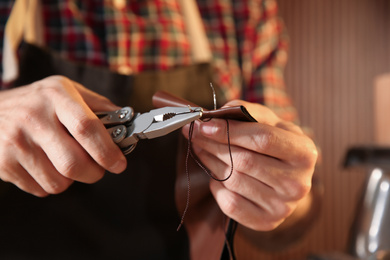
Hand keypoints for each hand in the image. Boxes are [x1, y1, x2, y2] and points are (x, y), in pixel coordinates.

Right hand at [0, 76, 126, 196]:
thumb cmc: (36, 101)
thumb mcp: (65, 90)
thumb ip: (98, 105)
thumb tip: (128, 120)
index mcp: (56, 96)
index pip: (87, 128)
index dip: (107, 151)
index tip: (119, 164)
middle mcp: (34, 117)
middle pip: (73, 163)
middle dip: (94, 173)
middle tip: (97, 169)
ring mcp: (16, 142)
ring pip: (58, 182)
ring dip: (71, 180)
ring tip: (65, 162)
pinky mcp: (4, 163)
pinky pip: (41, 189)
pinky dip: (51, 183)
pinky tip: (46, 166)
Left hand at [182, 100, 317, 230]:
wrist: (288, 180)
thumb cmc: (276, 146)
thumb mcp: (270, 122)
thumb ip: (246, 112)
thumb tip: (215, 116)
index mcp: (304, 153)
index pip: (262, 139)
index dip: (229, 131)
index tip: (204, 124)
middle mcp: (298, 184)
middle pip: (244, 161)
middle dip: (213, 144)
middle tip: (194, 133)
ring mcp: (282, 207)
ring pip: (233, 180)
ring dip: (210, 161)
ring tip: (201, 148)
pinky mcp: (266, 222)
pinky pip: (230, 203)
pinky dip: (217, 186)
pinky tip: (216, 174)